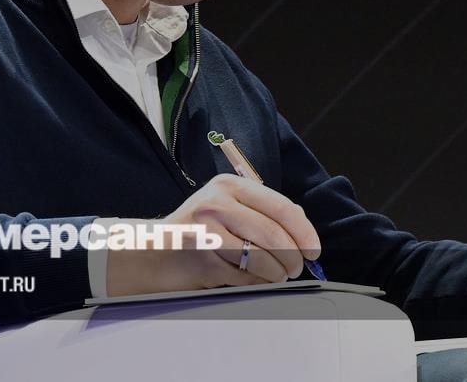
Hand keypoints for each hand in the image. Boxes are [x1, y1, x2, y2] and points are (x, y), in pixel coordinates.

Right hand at [106, 173, 321, 296]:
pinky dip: (254, 281)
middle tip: (297, 268)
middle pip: (274, 234)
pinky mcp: (202, 257)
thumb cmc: (196, 231)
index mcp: (228, 185)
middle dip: (293, 257)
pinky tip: (248, 277)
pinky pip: (243, 275)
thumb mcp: (225, 207)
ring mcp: (207, 230)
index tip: (313, 250)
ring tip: (277, 275)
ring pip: (262, 257)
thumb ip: (260, 213)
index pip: (281, 207)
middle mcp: (217, 202)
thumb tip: (302, 234)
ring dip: (277, 272)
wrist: (153, 250)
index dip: (304, 232)